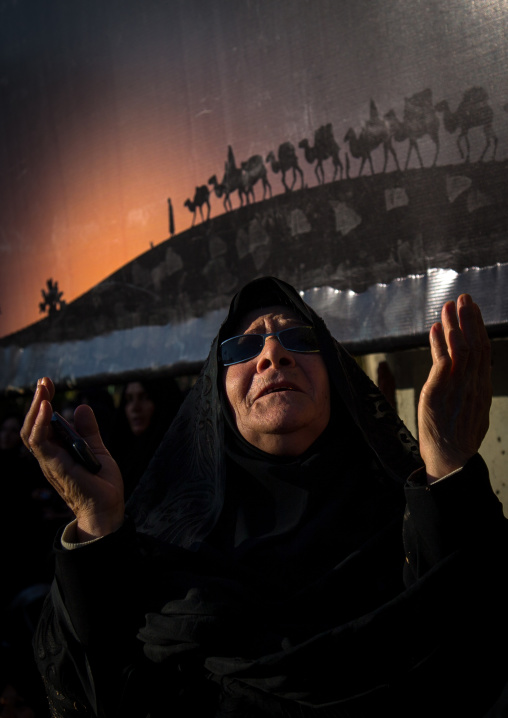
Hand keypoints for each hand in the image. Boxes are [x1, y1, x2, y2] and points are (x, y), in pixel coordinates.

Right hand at [21, 377, 124, 539]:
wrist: (107, 508)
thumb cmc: (101, 483)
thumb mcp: (96, 449)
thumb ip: (88, 431)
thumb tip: (81, 407)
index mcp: (57, 450)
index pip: (43, 423)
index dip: (43, 402)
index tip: (47, 383)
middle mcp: (49, 455)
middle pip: (33, 424)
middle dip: (37, 400)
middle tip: (44, 380)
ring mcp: (49, 461)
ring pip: (32, 431)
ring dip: (36, 408)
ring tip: (43, 389)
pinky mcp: (55, 466)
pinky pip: (40, 443)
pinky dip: (41, 424)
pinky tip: (48, 407)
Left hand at [418, 294, 490, 482]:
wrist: (452, 461)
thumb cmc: (459, 437)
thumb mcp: (472, 409)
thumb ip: (471, 387)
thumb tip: (472, 369)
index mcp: (481, 388)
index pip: (483, 351)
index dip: (478, 327)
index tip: (472, 309)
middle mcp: (472, 385)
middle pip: (474, 344)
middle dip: (469, 318)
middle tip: (463, 297)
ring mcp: (456, 389)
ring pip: (459, 349)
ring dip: (454, 325)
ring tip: (449, 306)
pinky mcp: (438, 394)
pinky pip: (441, 363)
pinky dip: (438, 344)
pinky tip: (435, 329)